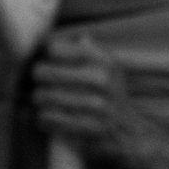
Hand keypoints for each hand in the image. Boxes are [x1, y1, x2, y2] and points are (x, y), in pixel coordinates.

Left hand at [31, 35, 168, 168]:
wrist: (130, 134)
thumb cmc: (111, 97)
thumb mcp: (107, 68)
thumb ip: (86, 50)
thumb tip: (63, 35)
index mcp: (103, 61)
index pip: (54, 48)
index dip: (45, 57)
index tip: (47, 63)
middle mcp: (100, 80)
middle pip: (42, 71)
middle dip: (37, 80)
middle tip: (41, 85)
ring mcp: (94, 106)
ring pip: (41, 96)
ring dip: (39, 101)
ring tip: (44, 103)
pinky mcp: (85, 129)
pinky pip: (46, 119)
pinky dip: (42, 119)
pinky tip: (48, 118)